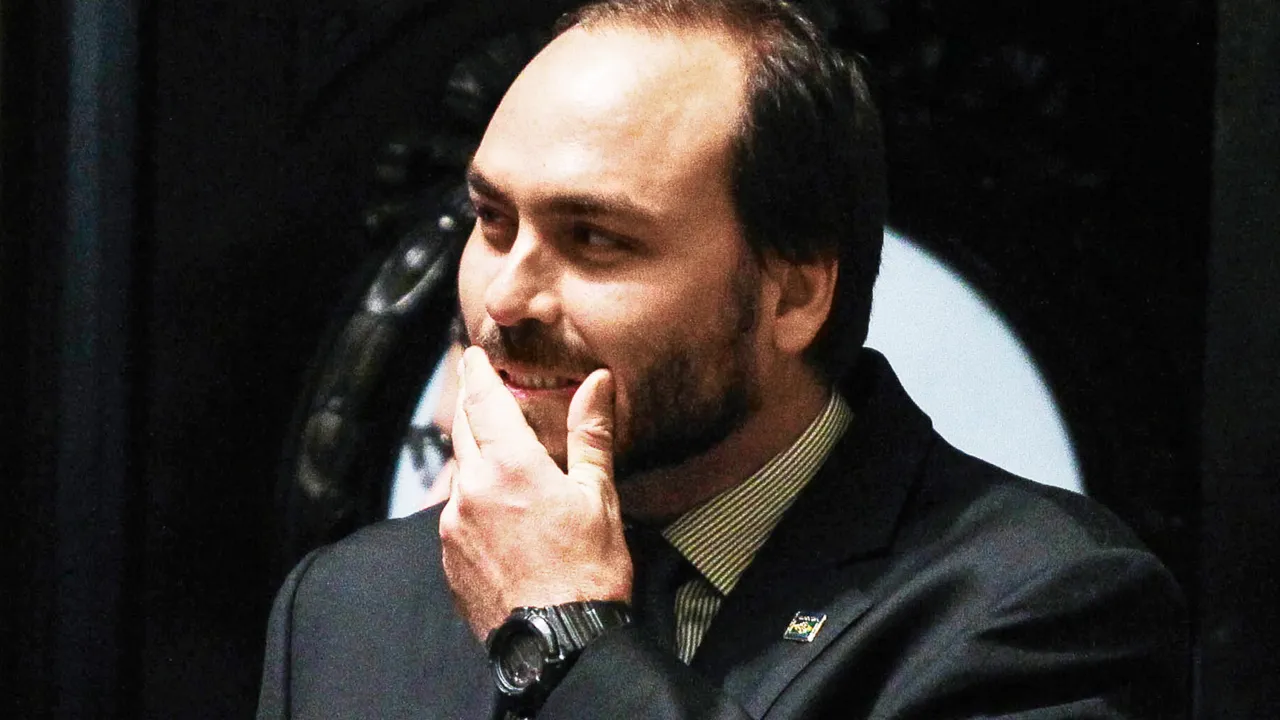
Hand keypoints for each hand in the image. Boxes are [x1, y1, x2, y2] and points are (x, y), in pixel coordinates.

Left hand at [439, 346, 632, 640]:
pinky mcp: (449, 558)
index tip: (473, 354)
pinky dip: (472, 499)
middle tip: (480, 391)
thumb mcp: (598, 497)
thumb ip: (591, 435)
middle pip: (463, 432)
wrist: (561, 643)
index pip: (483, 402)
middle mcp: (471, 490)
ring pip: (460, 475)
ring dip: (476, 458)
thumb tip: (596, 382)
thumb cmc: (588, 572)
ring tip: (499, 457)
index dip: (477, 373)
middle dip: (471, 408)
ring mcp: (454, 526)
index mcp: (509, 466)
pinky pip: (456, 514)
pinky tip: (497, 511)